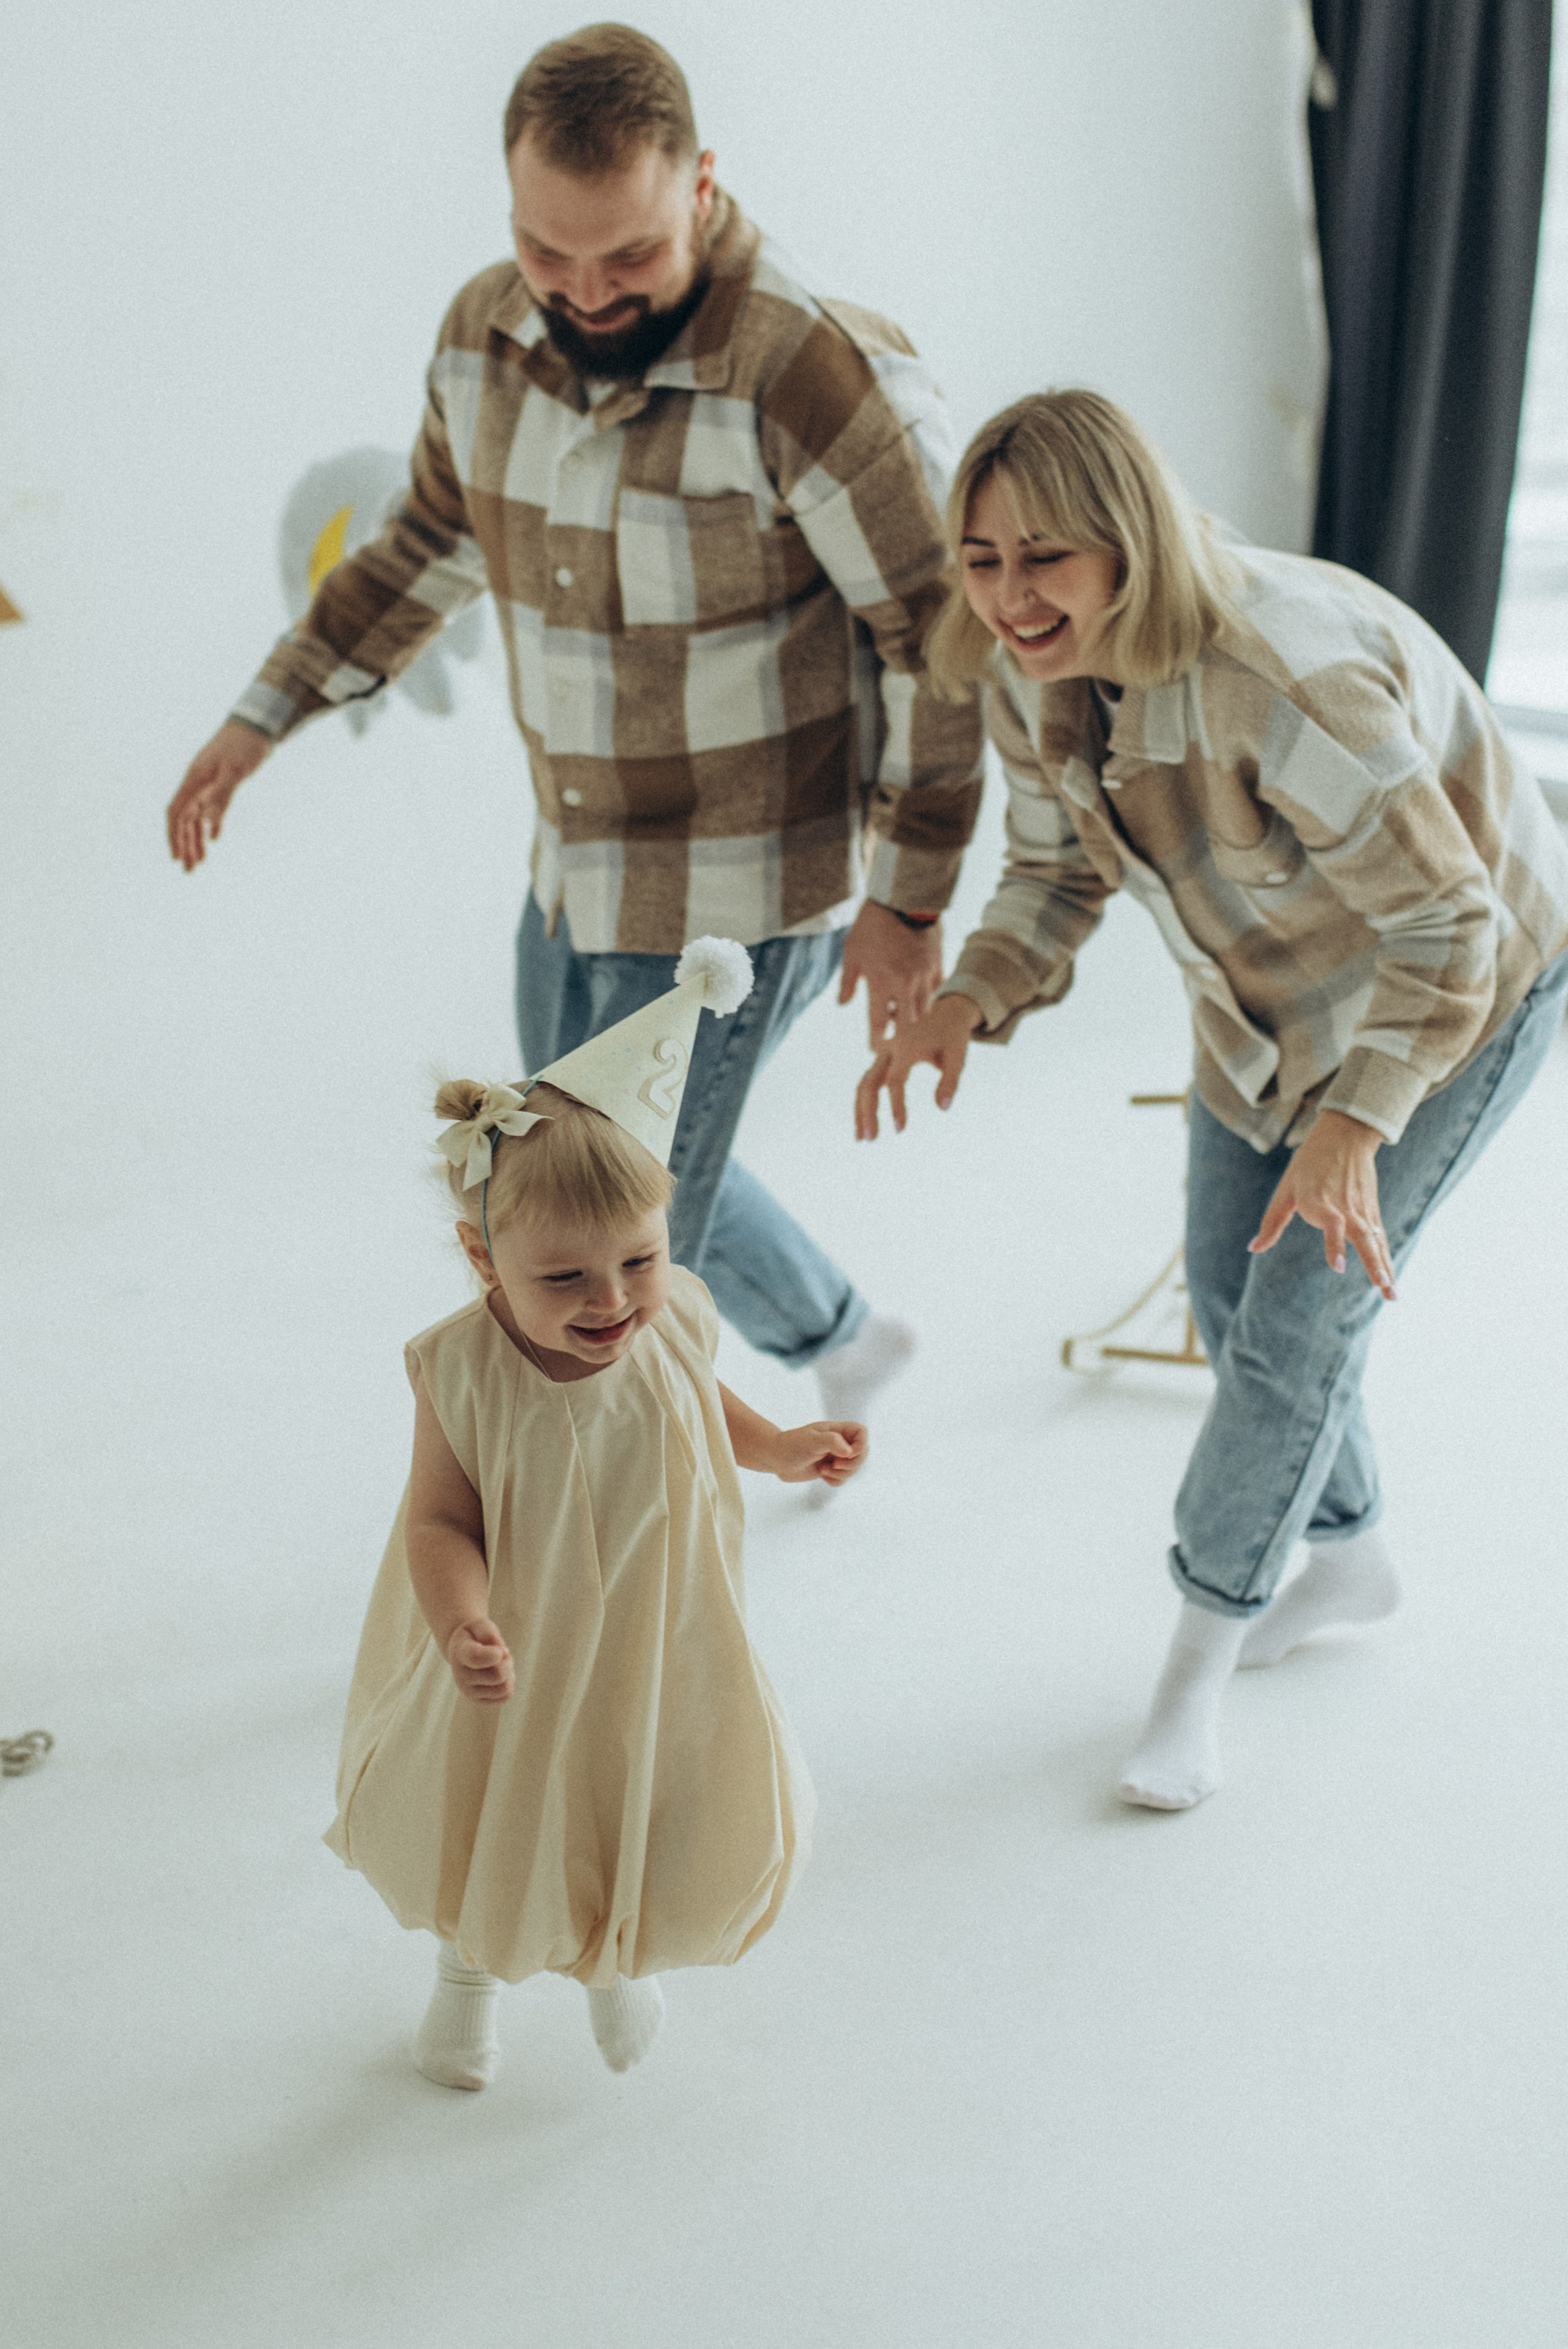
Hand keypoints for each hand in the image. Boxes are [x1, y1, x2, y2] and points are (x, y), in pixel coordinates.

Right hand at [167, 720, 271, 869]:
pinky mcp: (218, 781)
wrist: (257, 723)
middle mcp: (196, 782)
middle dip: (185, 844)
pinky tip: (215, 838)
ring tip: (200, 861)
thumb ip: (221, 798)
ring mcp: (206, 782)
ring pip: (195, 815)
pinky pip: (208, 807)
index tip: (176, 858)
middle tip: (190, 870)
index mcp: (194, 780)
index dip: (174, 836)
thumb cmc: (245, 745)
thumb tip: (208, 827)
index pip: (176, 813)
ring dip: (196, 838)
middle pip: (184, 819)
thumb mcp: (235, 772)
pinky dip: (210, 824)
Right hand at [445, 1616, 514, 1703]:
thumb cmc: (475, 1636)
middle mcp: (461, 1676)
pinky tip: (500, 1674)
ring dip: (509, 1673)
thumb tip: (502, 1654)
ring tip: (501, 1663)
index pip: (476, 1658)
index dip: (495, 1654)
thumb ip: (489, 1634)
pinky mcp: (478, 1700)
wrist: (462, 1650)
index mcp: (460, 1654)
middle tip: (502, 1653)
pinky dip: (508, 1683)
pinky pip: (505, 1696)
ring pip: (504, 1688)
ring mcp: (469, 1691)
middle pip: (498, 1675)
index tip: (500, 1649)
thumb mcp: (480, 1625)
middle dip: (506, 1662)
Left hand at [769, 1420, 867, 1486]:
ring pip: (853, 1469)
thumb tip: (849, 1451)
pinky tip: (821, 1475)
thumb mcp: (810, 1441)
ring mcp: (834, 1456)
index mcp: (836, 1430)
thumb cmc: (790, 1445)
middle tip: (834, 1465)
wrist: (774, 1458)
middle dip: (851, 1464)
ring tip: (823, 1470)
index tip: (847, 1454)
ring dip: (841, 1474)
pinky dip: (834, 1480)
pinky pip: (843, 1479)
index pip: (861, 1432)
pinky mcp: (829, 1469)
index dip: (861, 1445)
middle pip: (862, 1453)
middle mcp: (838, 1442)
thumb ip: (831, 1441)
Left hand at [838, 901, 943, 1047]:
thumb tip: (843, 1004)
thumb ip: (847, 982)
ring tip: (904, 1014)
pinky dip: (927, 996)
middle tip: (892, 1038)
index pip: (879, 1023)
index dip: (876, 1040)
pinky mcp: (937, 965)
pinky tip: (919, 994)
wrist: (900, 900)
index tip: (874, 1047)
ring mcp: (923, 975)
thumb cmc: (870, 927)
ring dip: (913, 1016)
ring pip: (923, 1010)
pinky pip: (935, 990)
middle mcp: (904, 984)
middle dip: (899, 1034)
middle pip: (906, 1024)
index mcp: (880, 982)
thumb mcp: (852, 953)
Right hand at [855, 992, 981, 1138]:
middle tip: (870, 1139)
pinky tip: (865, 1122)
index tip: (901, 1129)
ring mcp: (882, 1053)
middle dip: (868, 1112)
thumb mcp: (958, 1056)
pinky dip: (865, 1102)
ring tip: (861, 1138)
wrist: (945, 1011)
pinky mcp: (882, 1058)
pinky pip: (868, 1081)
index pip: (895, 1081)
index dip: (896, 1106)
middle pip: (869, 1083)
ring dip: (861, 1111)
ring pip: (864, 1084)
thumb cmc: (953, 1036)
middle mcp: (889, 1048)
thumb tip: (943, 1108)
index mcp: (907, 1046)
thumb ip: (951, 1081)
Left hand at [1249, 1109, 1395, 1300]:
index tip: (1339, 1266)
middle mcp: (1344, 1207)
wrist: (1346, 1136)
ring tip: (1392, 1295)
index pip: (1331, 1223)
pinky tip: (1390, 1283)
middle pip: (1362, 1237)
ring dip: (1385, 1269)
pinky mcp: (1372, 1213)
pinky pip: (1380, 1241)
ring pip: (1376, 1243)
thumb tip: (1253, 1248)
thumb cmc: (1310, 1164)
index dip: (1335, 1244)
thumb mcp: (1286, 1189)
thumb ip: (1272, 1222)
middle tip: (1382, 1286)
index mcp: (1318, 1200)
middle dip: (1373, 1263)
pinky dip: (1387, 1261)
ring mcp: (1361, 1211)